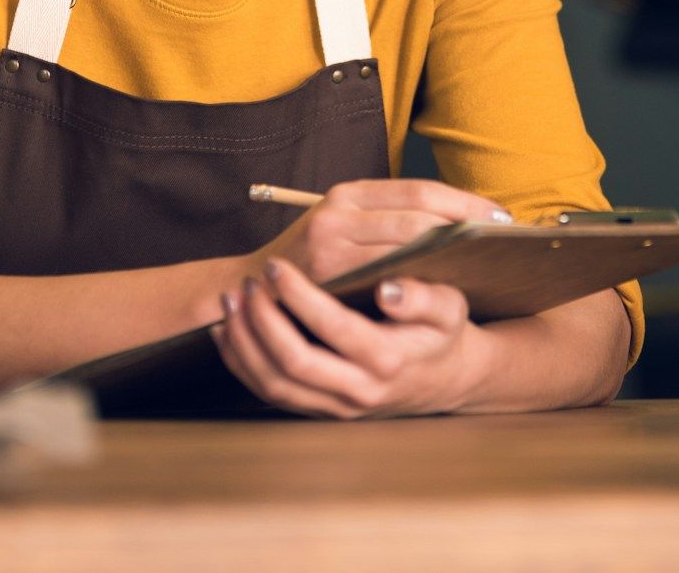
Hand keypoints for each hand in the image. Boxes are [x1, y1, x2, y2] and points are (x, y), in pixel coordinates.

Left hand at [211, 257, 487, 418]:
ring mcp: (336, 406)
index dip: (299, 296)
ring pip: (273, 385)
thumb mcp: (449, 308)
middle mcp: (358, 391)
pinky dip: (241, 363)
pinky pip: (269, 393)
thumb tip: (389, 289)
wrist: (444, 380)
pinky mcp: (319, 410)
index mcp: (387, 360)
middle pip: (292, 364)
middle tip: (248, 285)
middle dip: (261, 321)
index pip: (332, 328)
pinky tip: (229, 331)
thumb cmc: (442, 334)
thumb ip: (423, 297)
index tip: (277, 267)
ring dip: (243, 343)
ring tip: (231, 302)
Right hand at [244, 179, 512, 285]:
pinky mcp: (327, 280)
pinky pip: (387, 279)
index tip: (499, 216)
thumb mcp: (342, 226)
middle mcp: (338, 214)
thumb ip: (386, 221)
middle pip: (418, 216)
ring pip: (408, 246)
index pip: (418, 191)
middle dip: (465, 228)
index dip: (463, 203)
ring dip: (450, 254)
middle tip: (501, 242)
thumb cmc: (311, 261)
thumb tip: (456, 223)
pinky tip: (445, 288)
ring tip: (484, 262)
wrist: (250, 292)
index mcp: (347, 193)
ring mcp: (331, 247)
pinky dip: (422, 281)